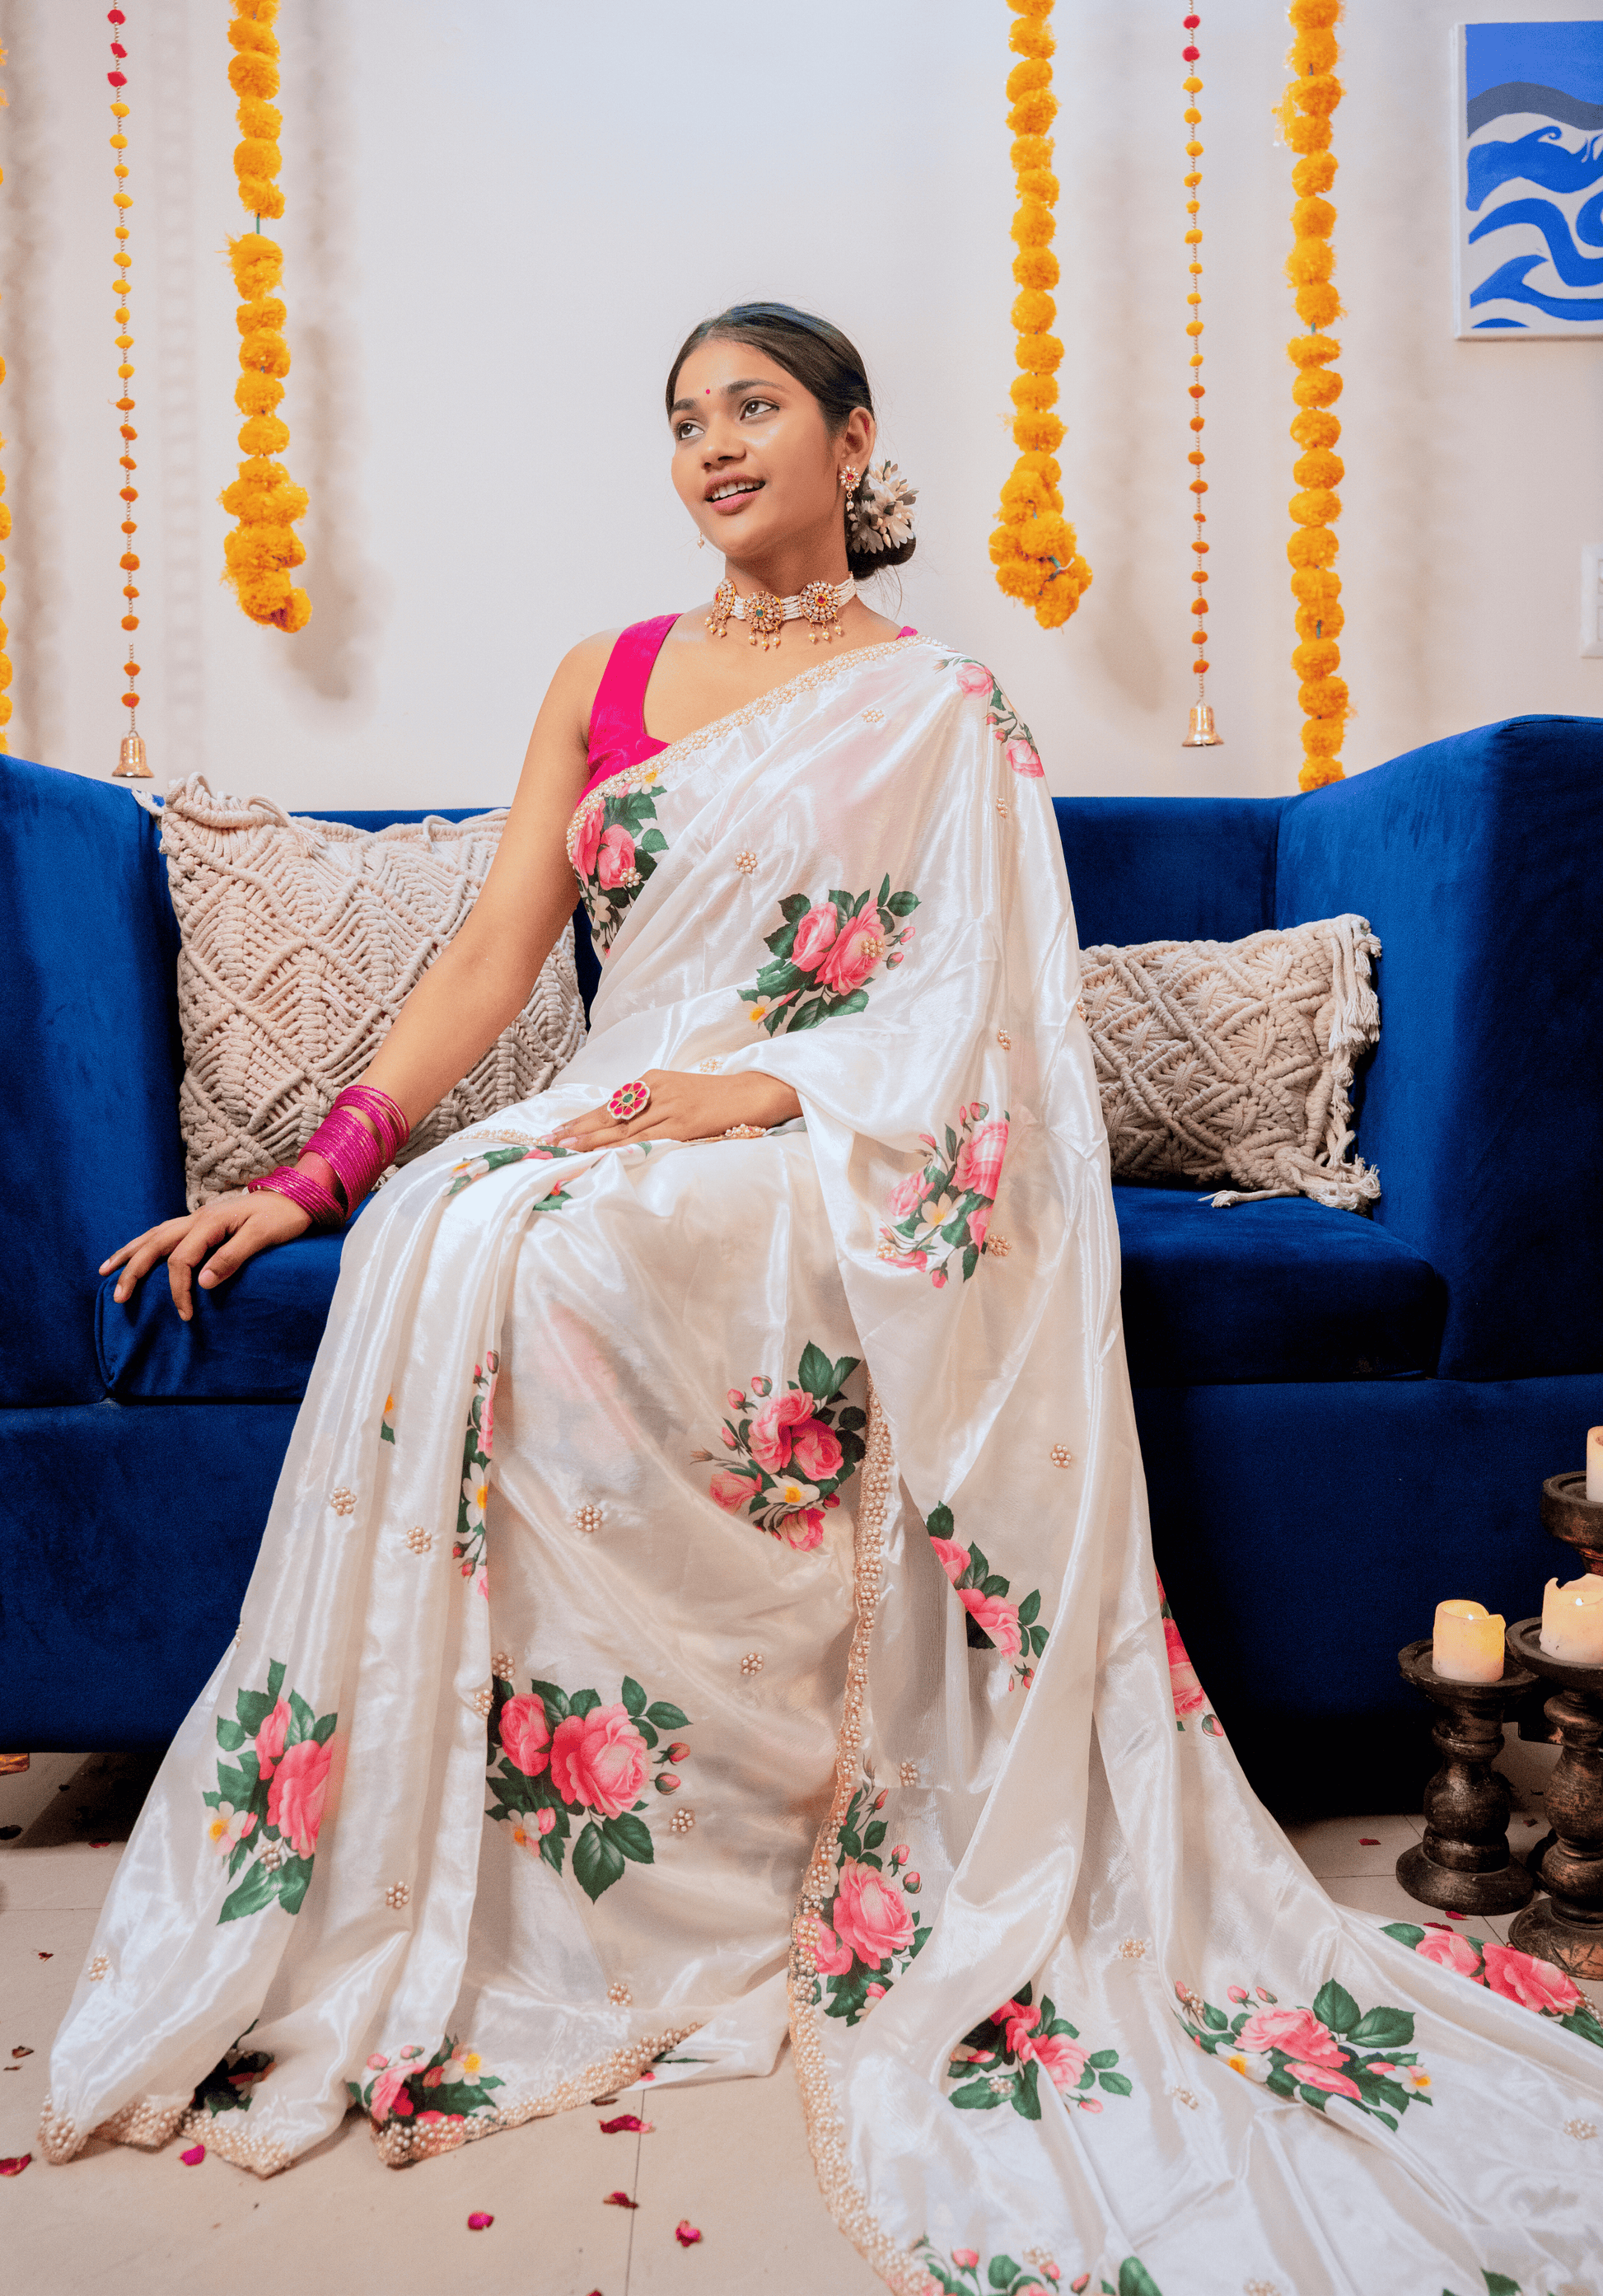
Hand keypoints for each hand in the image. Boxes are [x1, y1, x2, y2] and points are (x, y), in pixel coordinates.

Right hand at [100, 1188, 312, 1321]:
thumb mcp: (262, 1237)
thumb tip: (202, 1282)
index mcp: (210, 1223)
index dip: (179, 1290)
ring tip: (105, 1270)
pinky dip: (145, 1243)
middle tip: (118, 1297)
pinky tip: (136, 1252)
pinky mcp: (201, 1221)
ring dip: (129, 1253)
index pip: (181, 1260)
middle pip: (154, 1244)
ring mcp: (196, 1217)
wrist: (297, 1196)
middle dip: (133, 1271)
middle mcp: (197, 1218)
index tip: (186, 1315)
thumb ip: (232, 1257)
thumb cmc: (282, 1218)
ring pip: (153, 1235)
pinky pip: (164, 1232)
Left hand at [546, 1068, 800, 1152]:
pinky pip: (645, 1139)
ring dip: (592, 1141)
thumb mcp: (678, 1093)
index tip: (558, 1130)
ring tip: (567, 1150)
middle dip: (578, 1130)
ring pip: (622, 1129)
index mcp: (652, 1080)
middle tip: (549, 1141)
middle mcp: (655, 1091)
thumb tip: (622, 1125)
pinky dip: (621, 1148)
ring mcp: (668, 1108)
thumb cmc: (715, 1097)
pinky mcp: (681, 1125)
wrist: (750, 1093)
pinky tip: (604, 1155)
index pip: (610, 1104)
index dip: (582, 1119)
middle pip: (609, 1115)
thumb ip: (651, 1106)